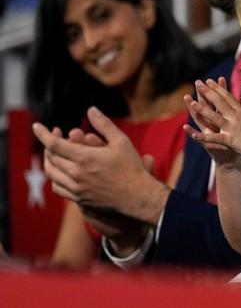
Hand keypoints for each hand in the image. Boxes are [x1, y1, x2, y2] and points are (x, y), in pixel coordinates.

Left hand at [31, 107, 170, 225]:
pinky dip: (54, 177)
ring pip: (51, 173)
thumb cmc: (131, 167)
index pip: (54, 144)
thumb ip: (104, 125)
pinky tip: (60, 171)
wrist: (136, 196)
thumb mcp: (121, 141)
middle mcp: (76, 174)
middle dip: (49, 144)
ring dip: (49, 160)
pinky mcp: (78, 198)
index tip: (36, 126)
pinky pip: (57, 187)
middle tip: (55, 136)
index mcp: (85, 158)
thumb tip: (91, 110)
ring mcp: (75, 188)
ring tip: (54, 153)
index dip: (43, 134)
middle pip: (51, 157)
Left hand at [184, 79, 240, 161]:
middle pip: (219, 102)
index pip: (227, 96)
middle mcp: (236, 117)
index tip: (209, 81)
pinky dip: (202, 136)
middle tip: (198, 83)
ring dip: (202, 110)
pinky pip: (213, 138)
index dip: (217, 87)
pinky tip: (192, 133)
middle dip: (207, 92)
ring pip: (214, 117)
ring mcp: (232, 128)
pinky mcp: (229, 140)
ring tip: (192, 102)